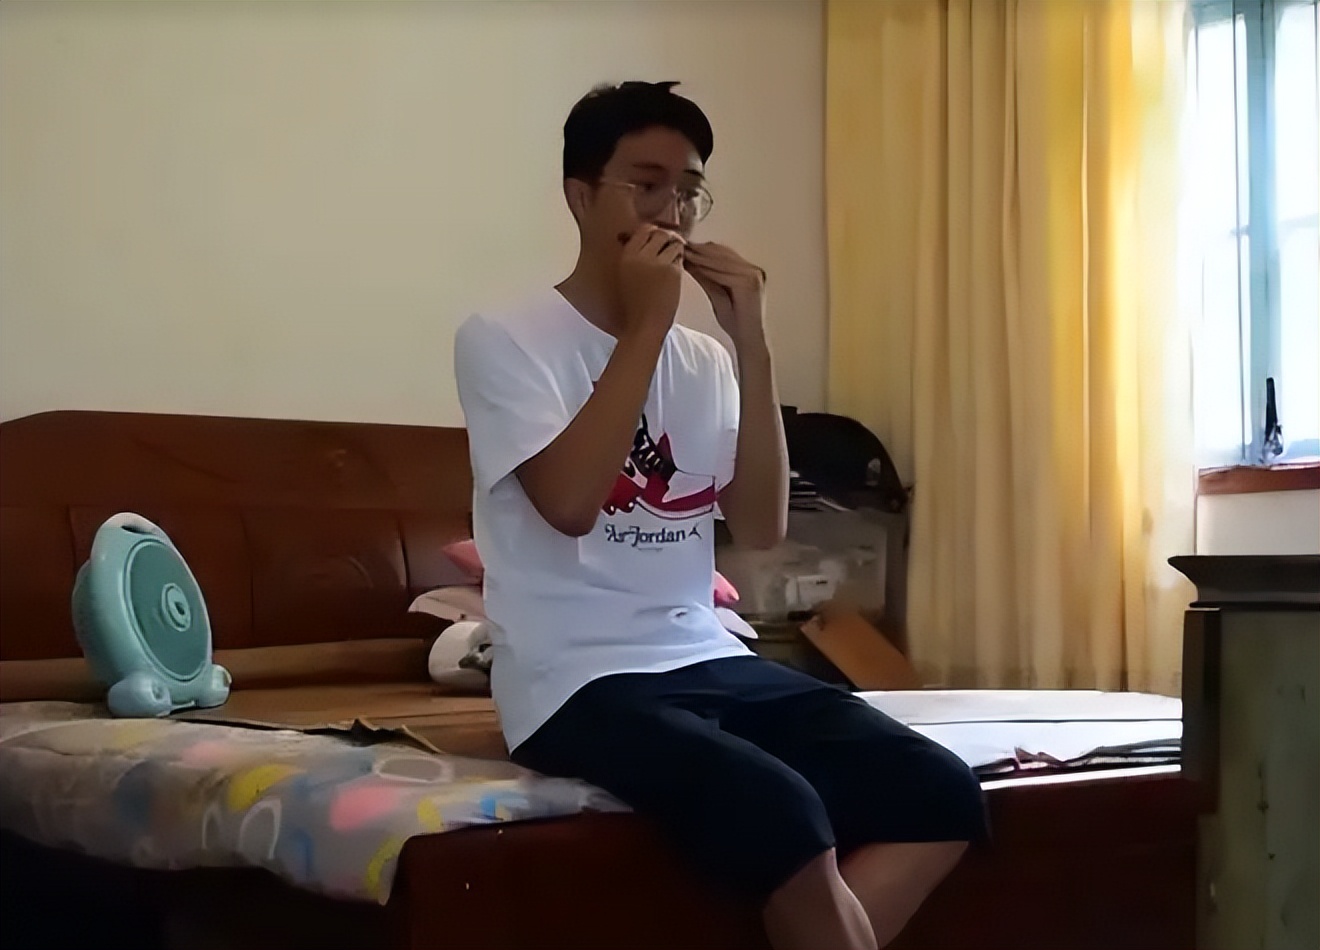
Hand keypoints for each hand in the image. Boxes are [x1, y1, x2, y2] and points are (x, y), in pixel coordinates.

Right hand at [618, 226, 685, 340]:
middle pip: (660, 234)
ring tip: (673, 263)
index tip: (658, 238)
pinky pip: (680, 259)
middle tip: (671, 248)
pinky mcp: (673, 271)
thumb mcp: (626, 276)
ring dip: (676, 251)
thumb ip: (635, 257)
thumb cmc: (634, 305)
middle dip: (668, 239)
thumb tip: (647, 240)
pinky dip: (680, 264)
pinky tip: (675, 275)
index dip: (654, 232)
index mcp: (627, 256)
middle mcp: (641, 256)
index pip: (644, 230)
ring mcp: (658, 262)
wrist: (644, 325)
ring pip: (674, 244)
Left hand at [683, 243, 765, 344]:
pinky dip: (709, 268)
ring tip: (683, 253)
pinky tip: (693, 266)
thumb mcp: (717, 295)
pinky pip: (726, 272)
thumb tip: (688, 261)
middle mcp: (753, 269)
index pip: (722, 252)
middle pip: (722, 251)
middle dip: (699, 249)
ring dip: (701, 256)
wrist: (748, 340)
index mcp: (747, 270)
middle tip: (679, 246)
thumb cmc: (734, 321)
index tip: (681, 247)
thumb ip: (706, 278)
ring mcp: (754, 275)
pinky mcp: (751, 282)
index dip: (701, 248)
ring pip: (723, 259)